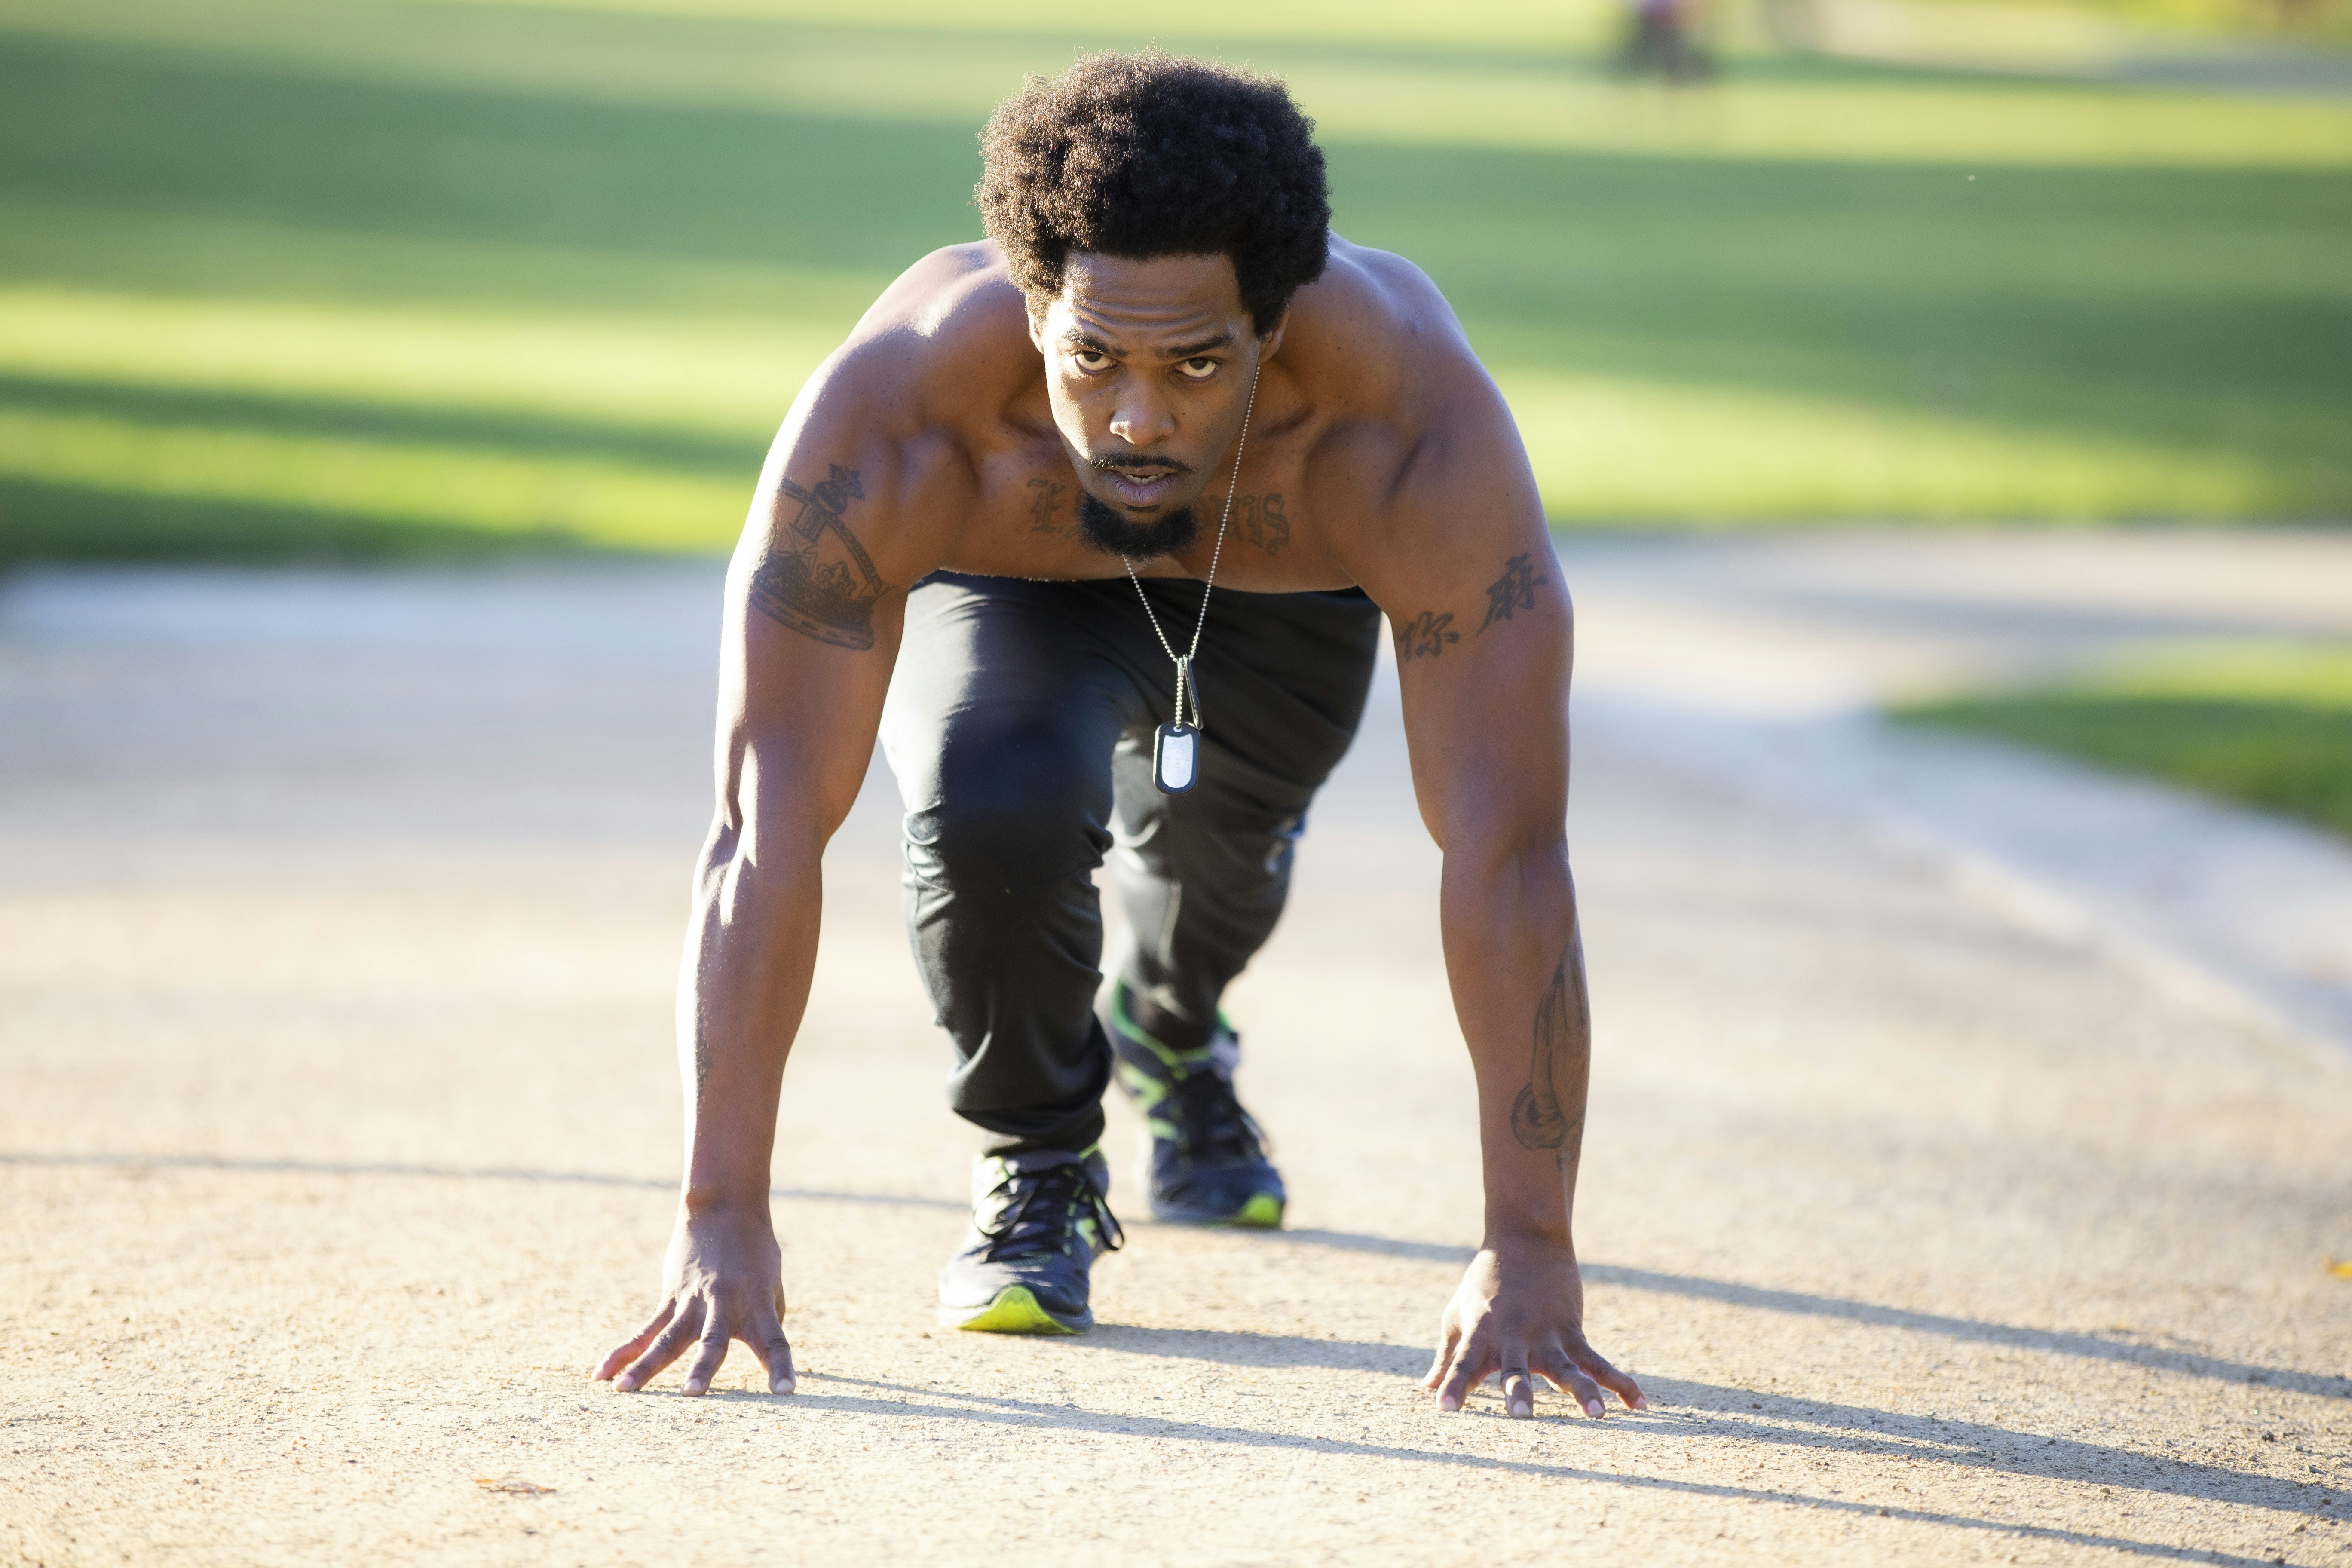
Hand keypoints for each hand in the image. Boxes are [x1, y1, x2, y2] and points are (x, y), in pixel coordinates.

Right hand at [594, 1205, 794, 1395]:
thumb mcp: (771, 1286)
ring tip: (623, 1391)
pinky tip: (602, 1374)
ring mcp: (693, 1302)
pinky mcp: (671, 1298)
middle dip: (703, 1368)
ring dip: (646, 1367)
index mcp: (758, 1304)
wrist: (725, 1208)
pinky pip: (645, 1331)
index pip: (774, 1341)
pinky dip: (624, 1353)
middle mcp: (725, 1305)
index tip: (786, 1392)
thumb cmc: (756, 1252)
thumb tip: (762, 1360)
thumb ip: (767, 1323)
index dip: (780, 1367)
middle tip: (691, 1394)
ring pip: (668, 1339)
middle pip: (713, 1341)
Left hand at [1424, 1238, 1644, 1418]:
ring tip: (1598, 1416)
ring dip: (1581, 1392)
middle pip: (1515, 1367)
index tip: (1443, 1407)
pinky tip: (1638, 1405)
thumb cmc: (1484, 1285)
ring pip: (1565, 1367)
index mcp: (1479, 1334)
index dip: (1454, 1385)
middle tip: (1520, 1415)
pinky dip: (1619, 1383)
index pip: (1461, 1363)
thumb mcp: (1459, 1316)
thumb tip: (1427, 1389)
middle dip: (1519, 1390)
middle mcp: (1513, 1337)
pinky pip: (1598, 1362)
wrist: (1525, 1240)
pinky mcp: (1572, 1331)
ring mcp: (1546, 1335)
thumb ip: (1448, 1357)